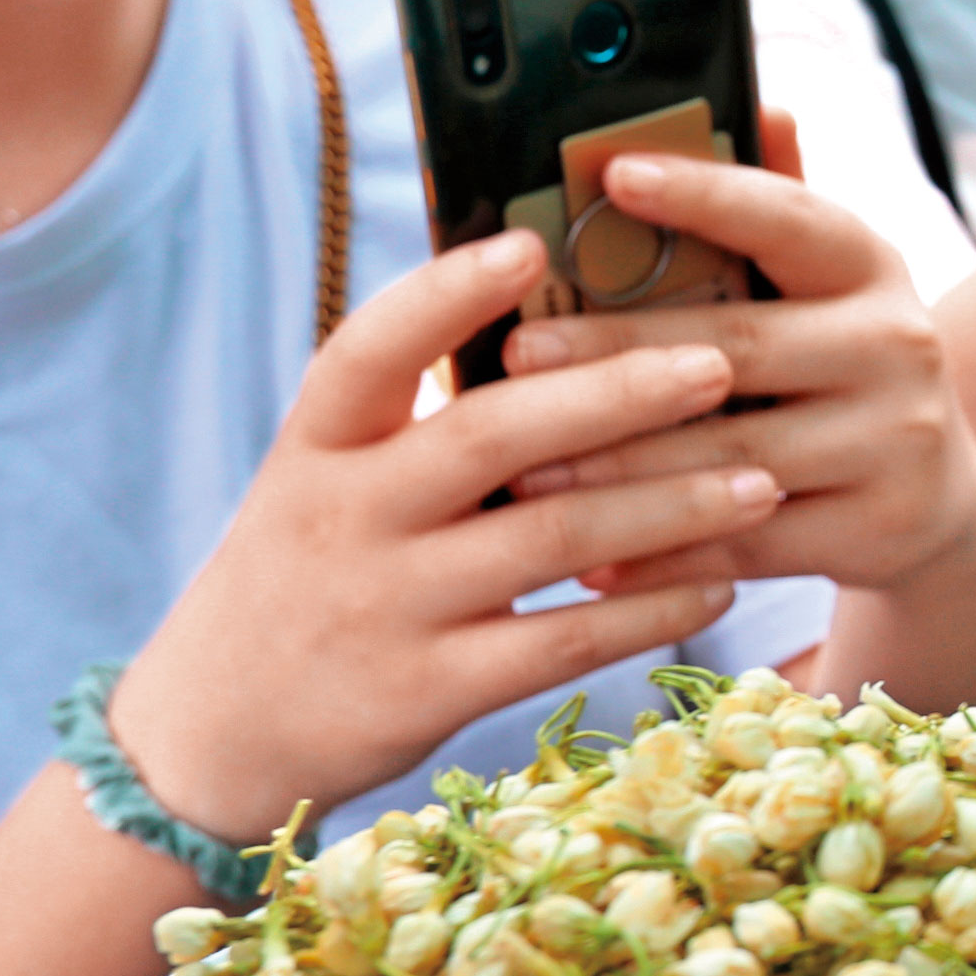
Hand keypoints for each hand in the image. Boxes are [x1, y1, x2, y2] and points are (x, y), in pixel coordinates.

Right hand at [112, 234, 777, 843]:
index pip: (367, 351)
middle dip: (615, 395)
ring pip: (550, 539)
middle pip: (491, 436)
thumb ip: (411, 419)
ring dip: (667, 505)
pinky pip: (564, 641)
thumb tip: (545, 320)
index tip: (527, 246)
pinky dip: (650, 610)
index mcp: (316, 448)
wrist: (216, 729)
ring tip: (759, 478)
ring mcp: (388, 606)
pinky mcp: (431, 690)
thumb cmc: (308, 572)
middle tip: (718, 364)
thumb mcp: (323, 483)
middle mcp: (346, 517)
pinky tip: (721, 583)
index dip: (444, 295)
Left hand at [494, 142, 975, 607]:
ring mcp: (897, 440)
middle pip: (737, 346)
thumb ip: (774, 210)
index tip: (613, 174)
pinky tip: (588, 556)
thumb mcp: (821, 290)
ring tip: (523, 474)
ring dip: (620, 469)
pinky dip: (664, 555)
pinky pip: (748, 545)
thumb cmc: (835, 370)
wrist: (935, 501)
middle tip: (518, 352)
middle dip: (616, 351)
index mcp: (871, 265)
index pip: (785, 217)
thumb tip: (759, 103)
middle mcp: (900, 343)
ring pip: (732, 455)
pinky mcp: (880, 529)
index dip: (703, 194)